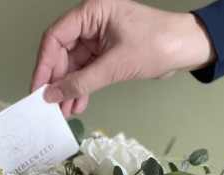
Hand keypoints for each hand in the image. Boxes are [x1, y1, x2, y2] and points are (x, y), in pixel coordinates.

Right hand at [31, 0, 214, 116]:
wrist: (185, 49)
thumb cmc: (157, 44)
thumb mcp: (115, 66)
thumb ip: (81, 83)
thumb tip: (52, 96)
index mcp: (92, 12)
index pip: (55, 37)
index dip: (44, 64)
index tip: (38, 89)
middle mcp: (91, 23)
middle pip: (61, 54)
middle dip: (57, 82)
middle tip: (50, 105)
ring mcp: (98, 39)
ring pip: (72, 67)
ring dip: (68, 90)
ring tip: (64, 112)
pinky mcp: (105, 53)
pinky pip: (85, 72)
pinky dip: (80, 89)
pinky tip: (77, 105)